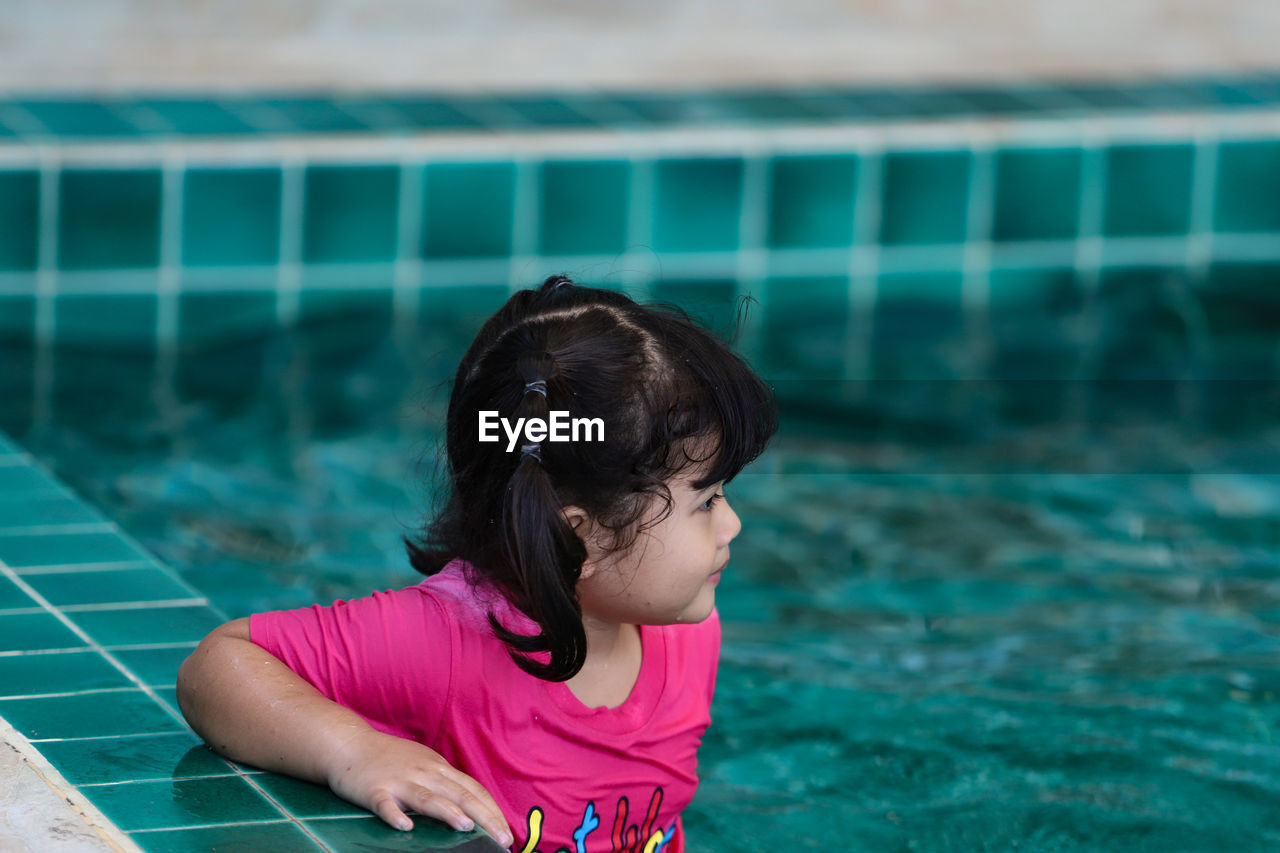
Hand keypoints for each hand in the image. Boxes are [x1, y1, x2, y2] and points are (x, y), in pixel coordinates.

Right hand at [324, 727, 513, 847]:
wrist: (350, 745)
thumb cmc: (390, 759)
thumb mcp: (424, 765)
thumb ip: (445, 784)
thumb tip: (471, 807)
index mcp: (438, 768)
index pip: (473, 789)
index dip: (492, 809)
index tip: (507, 830)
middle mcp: (424, 773)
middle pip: (459, 794)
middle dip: (484, 817)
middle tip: (502, 838)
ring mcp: (399, 781)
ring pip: (427, 798)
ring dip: (447, 812)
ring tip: (465, 826)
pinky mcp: (374, 790)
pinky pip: (385, 804)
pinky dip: (395, 815)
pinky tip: (404, 826)